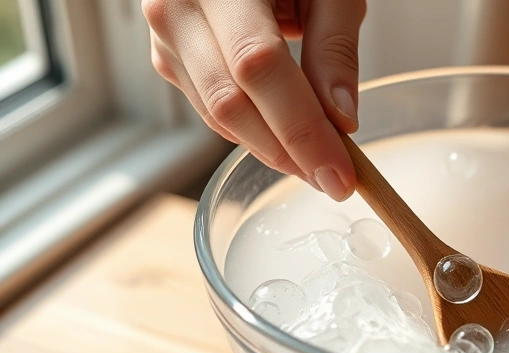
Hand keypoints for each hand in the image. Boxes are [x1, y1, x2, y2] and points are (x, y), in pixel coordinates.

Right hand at [143, 0, 365, 200]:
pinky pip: (211, 110)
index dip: (301, 128)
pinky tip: (287, 141)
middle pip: (232, 102)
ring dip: (272, 150)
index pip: (259, 67)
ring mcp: (165, 35)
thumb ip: (334, 49)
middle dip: (289, 152)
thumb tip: (342, 121)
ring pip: (217, 115)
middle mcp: (178, 6)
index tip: (340, 174)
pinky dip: (253, 133)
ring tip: (318, 163)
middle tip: (335, 180)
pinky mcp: (168, 57)